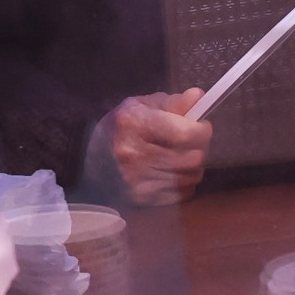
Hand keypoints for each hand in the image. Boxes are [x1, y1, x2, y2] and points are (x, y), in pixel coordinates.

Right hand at [105, 89, 211, 206]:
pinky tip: (170, 172)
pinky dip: (184, 182)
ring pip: (192, 176)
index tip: (200, 126)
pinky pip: (183, 193)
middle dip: (199, 148)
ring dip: (193, 166)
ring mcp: (137, 180)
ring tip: (179, 156)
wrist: (92, 161)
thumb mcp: (142, 106)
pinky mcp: (142, 199)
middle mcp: (134, 154)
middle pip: (194, 158)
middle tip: (191, 142)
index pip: (186, 134)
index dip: (202, 130)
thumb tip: (198, 96)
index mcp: (134, 124)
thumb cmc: (121, 128)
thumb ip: (173, 102)